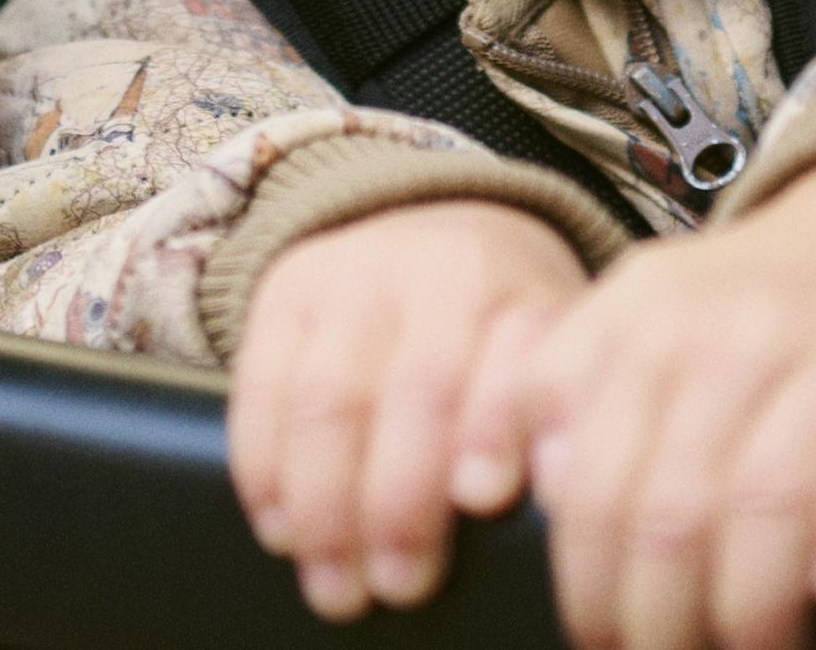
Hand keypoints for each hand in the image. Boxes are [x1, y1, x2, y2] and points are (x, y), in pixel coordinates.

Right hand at [228, 198, 586, 620]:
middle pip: (411, 387)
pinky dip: (265, 468)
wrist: (436, 232)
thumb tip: (554, 497)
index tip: (483, 498)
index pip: (507, 356)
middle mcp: (431, 269)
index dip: (492, 426)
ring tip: (336, 582)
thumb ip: (549, 416)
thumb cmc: (503, 329)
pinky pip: (261, 385)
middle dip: (400, 499)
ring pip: (327, 394)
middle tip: (401, 584)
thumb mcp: (549, 352)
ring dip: (325, 503)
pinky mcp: (284, 292)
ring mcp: (349, 274)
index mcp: (513, 288)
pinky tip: (281, 528)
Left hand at [510, 152, 815, 649]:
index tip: (594, 636)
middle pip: (667, 512)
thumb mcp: (646, 308)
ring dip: (748, 612)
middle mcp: (725, 330)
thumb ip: (571, 382)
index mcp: (642, 315)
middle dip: (657, 622)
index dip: (582, 581)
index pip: (586, 478)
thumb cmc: (753, 299)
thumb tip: (538, 489)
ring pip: (762, 506)